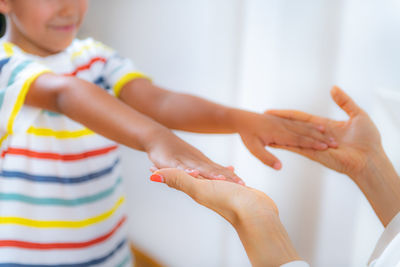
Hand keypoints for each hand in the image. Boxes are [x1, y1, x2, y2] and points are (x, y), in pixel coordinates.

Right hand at [145, 129, 243, 183]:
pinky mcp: (170, 162)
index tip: (246, 185)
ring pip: (199, 169)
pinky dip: (185, 170)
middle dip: (227, 178)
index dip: (232, 178)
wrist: (156, 137)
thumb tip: (232, 169)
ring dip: (210, 174)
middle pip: (213, 171)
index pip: (220, 171)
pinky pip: (178, 167)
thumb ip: (213, 166)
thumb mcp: (197, 159)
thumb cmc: (178, 151)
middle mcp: (196, 162)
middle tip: (241, 184)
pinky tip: (192, 173)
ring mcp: (183, 161)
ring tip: (221, 179)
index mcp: (203, 163)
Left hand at [150, 168, 300, 266]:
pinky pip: (227, 178)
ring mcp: (223, 190)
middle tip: (172, 163)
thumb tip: (152, 176)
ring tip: (200, 165)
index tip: (152, 168)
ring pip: (209, 177)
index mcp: (197, 188)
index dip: (164, 172)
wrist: (256, 214)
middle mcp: (207, 189)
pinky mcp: (236, 190)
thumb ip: (178, 179)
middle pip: (191, 177)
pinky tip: (231, 171)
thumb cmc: (228, 202)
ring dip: (204, 170)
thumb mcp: (198, 188)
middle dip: (181, 170)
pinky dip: (225, 172)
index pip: (176, 177)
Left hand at [230, 109, 336, 169]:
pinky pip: (299, 121)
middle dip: (320, 138)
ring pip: (304, 126)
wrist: (241, 118)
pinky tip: (318, 127)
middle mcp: (284, 126)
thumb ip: (266, 158)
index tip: (326, 148)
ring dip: (317, 131)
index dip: (313, 144)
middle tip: (335, 143)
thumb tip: (279, 167)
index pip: (299, 140)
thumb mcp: (254, 148)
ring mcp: (284, 122)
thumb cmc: (247, 135)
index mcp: (279, 134)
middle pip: (305, 133)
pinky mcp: (283, 119)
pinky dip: (310, 125)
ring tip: (329, 134)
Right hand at [267, 86, 381, 179]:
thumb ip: (344, 101)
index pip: (300, 118)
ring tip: (263, 130)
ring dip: (277, 134)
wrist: (370, 158)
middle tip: (263, 119)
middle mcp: (315, 135)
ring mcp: (313, 145)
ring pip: (290, 137)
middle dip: (277, 122)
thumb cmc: (368, 138)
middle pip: (291, 126)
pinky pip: (296, 147)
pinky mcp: (314, 154)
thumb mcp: (357, 115)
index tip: (272, 111)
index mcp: (324, 125)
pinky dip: (283, 144)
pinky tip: (271, 142)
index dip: (285, 114)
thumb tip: (333, 88)